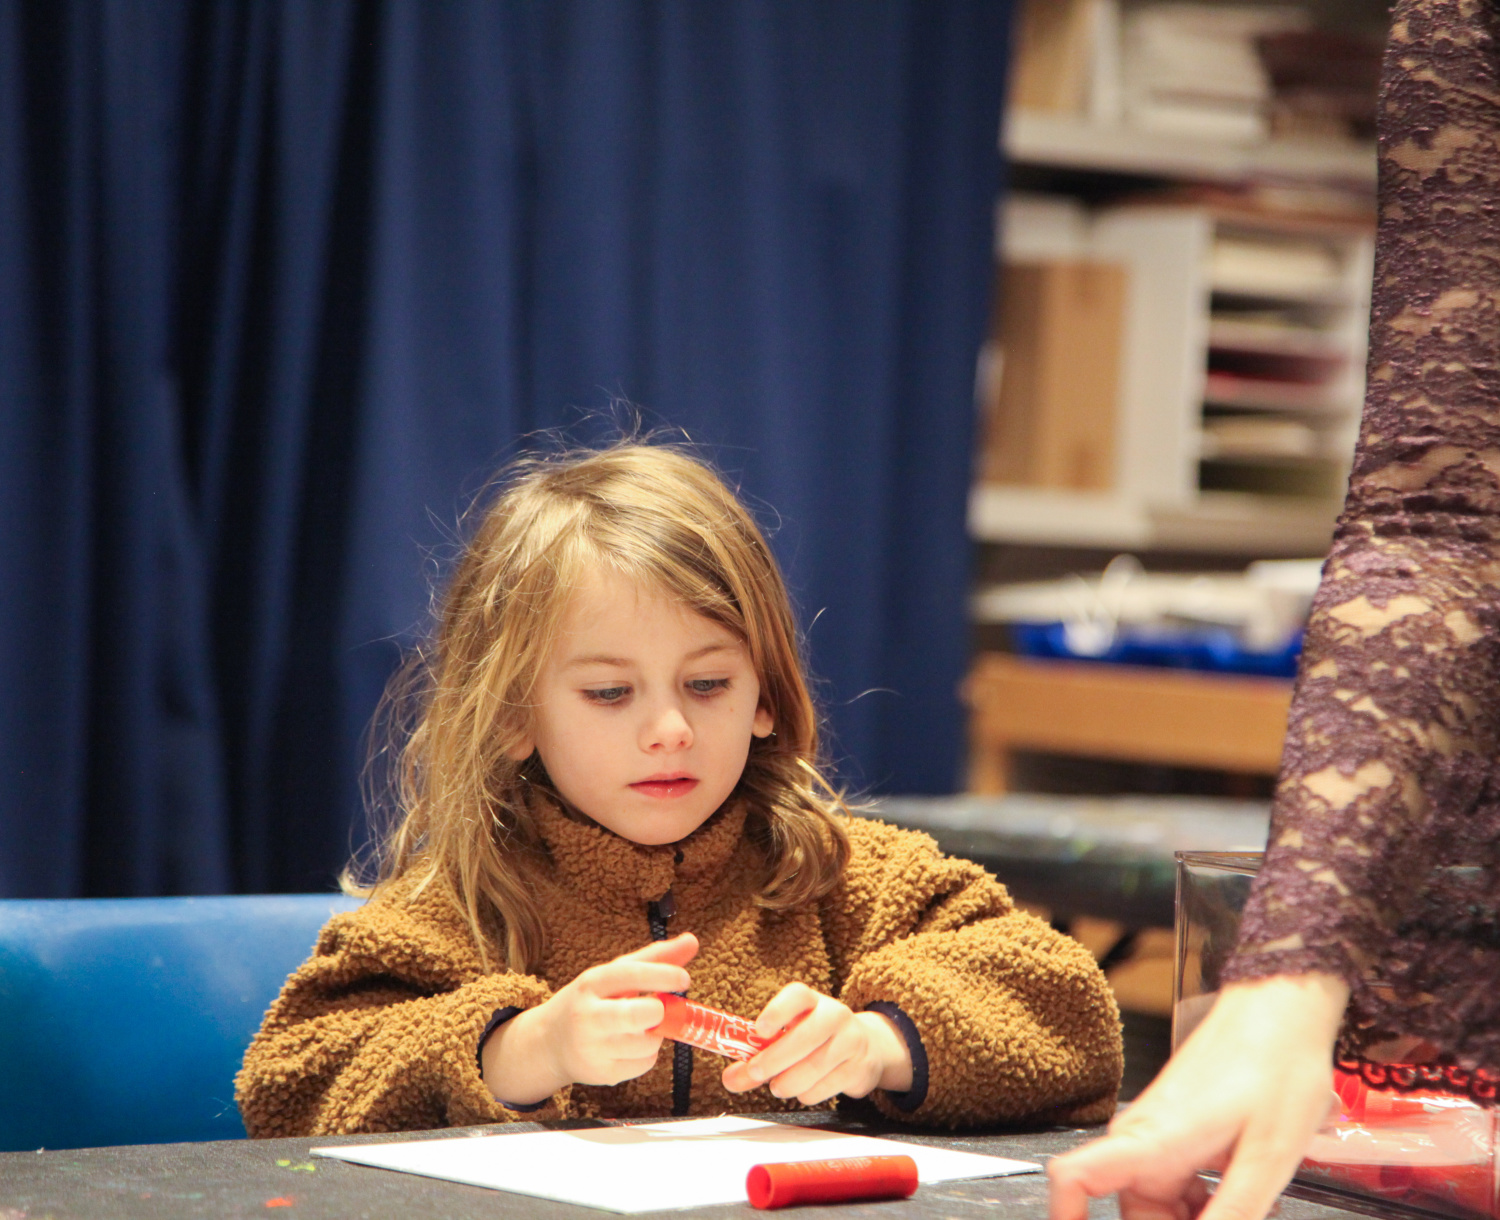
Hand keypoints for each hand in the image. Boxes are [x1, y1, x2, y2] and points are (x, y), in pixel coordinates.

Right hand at [482, 932, 698, 1105]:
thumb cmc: (593, 1002)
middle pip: (633, 1015)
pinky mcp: (602, 1074)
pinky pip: (643, 1065)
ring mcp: (593, 1048)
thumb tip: (692, 941)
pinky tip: (632, 1047)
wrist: (550, 1044)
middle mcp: (588, 1016)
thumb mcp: (615, 975)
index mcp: (591, 983)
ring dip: (655, 1035)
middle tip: (659, 1009)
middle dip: (656, 1013)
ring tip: (642, 1027)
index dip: (660, 975)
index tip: (684, 978)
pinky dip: (647, 1055)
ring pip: (645, 1044)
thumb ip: (655, 958)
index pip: (628, 975)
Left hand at [721, 983, 912, 1104]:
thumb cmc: (815, 1041)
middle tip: (755, 1073)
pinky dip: (806, 1094)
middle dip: (775, 1059)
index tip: (759, 1030)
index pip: (797, 996)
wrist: (866, 1049)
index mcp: (812, 1000)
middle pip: (805, 1036)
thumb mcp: (788, 1037)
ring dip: (788, 1082)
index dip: (777, 1011)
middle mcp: (834, 1015)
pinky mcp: (857, 1068)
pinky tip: (803, 1090)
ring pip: (814, 1067)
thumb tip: (730, 1078)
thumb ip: (757, 1056)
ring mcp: (849, 1041)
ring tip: (778, 1086)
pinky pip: (824, 1087)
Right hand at [1048, 972, 1348, 1219]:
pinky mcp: (1179, 1138)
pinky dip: (1205, 1209)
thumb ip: (1233, 1215)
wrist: (1281, 1010)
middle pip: (1131, 1217)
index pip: (1074, 1178)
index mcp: (1151, 1141)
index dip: (1068, 1217)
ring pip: (1159, 1209)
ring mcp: (1159, 1139)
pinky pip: (1177, 1193)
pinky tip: (1244, 1206)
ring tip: (1247, 1214)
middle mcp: (1142, 1140)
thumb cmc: (1273, 1063)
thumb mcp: (1267, 1158)